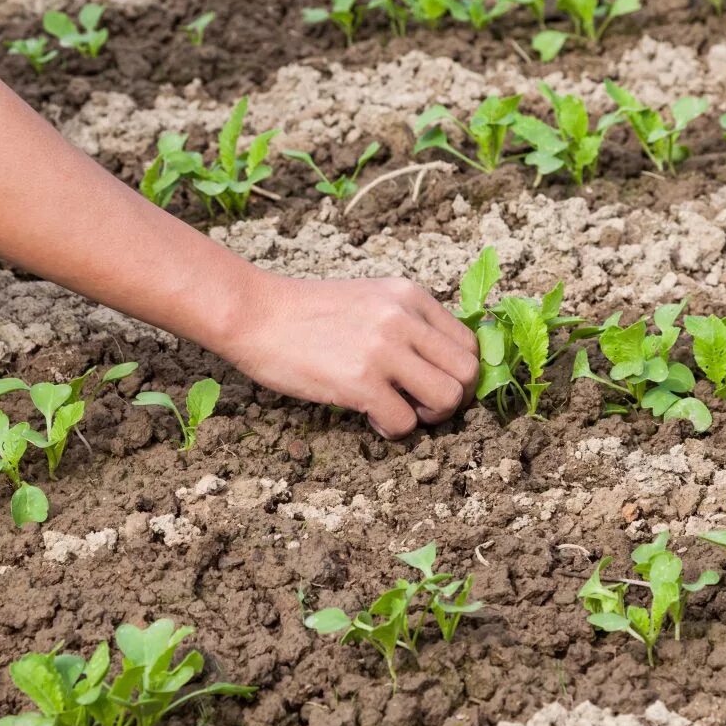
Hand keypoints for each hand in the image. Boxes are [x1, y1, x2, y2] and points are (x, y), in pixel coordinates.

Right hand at [225, 273, 479, 438]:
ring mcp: (383, 350)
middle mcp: (404, 318)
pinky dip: (392, 430)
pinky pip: (404, 422)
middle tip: (420, 403)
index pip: (469, 342)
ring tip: (398, 410)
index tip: (433, 383)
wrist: (256, 313)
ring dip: (427, 416)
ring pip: (447, 398)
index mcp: (409, 296)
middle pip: (467, 373)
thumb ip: (406, 320)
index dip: (458, 372)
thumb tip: (438, 362)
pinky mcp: (360, 381)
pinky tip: (369, 415)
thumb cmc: (307, 311)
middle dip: (452, 398)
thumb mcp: (370, 298)